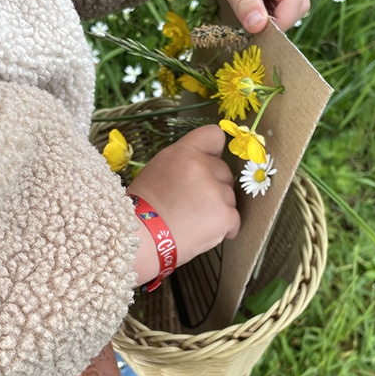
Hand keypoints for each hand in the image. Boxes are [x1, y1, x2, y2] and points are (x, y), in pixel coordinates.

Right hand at [127, 125, 239, 285]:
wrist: (140, 240)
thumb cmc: (143, 209)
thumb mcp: (158, 170)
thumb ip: (184, 161)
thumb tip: (208, 160)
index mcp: (183, 153)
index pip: (213, 135)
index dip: (213, 151)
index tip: (209, 164)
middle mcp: (202, 167)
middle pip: (224, 171)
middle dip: (213, 185)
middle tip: (191, 203)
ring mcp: (216, 192)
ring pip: (230, 196)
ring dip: (218, 208)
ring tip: (193, 221)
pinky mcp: (225, 216)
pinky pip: (234, 219)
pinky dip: (224, 228)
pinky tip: (204, 232)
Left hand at [171, 0, 309, 32]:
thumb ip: (244, 1)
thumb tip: (259, 27)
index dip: (282, 21)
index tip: (259, 35)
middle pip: (299, 3)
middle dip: (281, 21)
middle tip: (254, 31)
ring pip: (290, 5)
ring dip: (273, 19)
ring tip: (249, 22)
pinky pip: (276, 3)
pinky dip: (266, 14)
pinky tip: (249, 15)